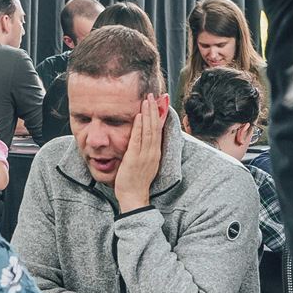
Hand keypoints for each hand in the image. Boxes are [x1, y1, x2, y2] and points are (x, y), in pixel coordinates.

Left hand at [113, 95, 163, 211]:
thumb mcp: (142, 163)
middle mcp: (153, 152)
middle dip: (155, 109)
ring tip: (147, 99)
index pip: (159, 130)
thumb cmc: (135, 182)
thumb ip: (142, 151)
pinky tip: (139, 115)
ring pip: (149, 130)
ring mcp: (145, 155)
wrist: (133, 197)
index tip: (159, 102)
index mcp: (155, 153)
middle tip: (153, 94)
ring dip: (148, 113)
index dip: (159, 116)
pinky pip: (138, 139)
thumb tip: (140, 141)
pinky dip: (140, 126)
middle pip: (156, 127)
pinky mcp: (135, 158)